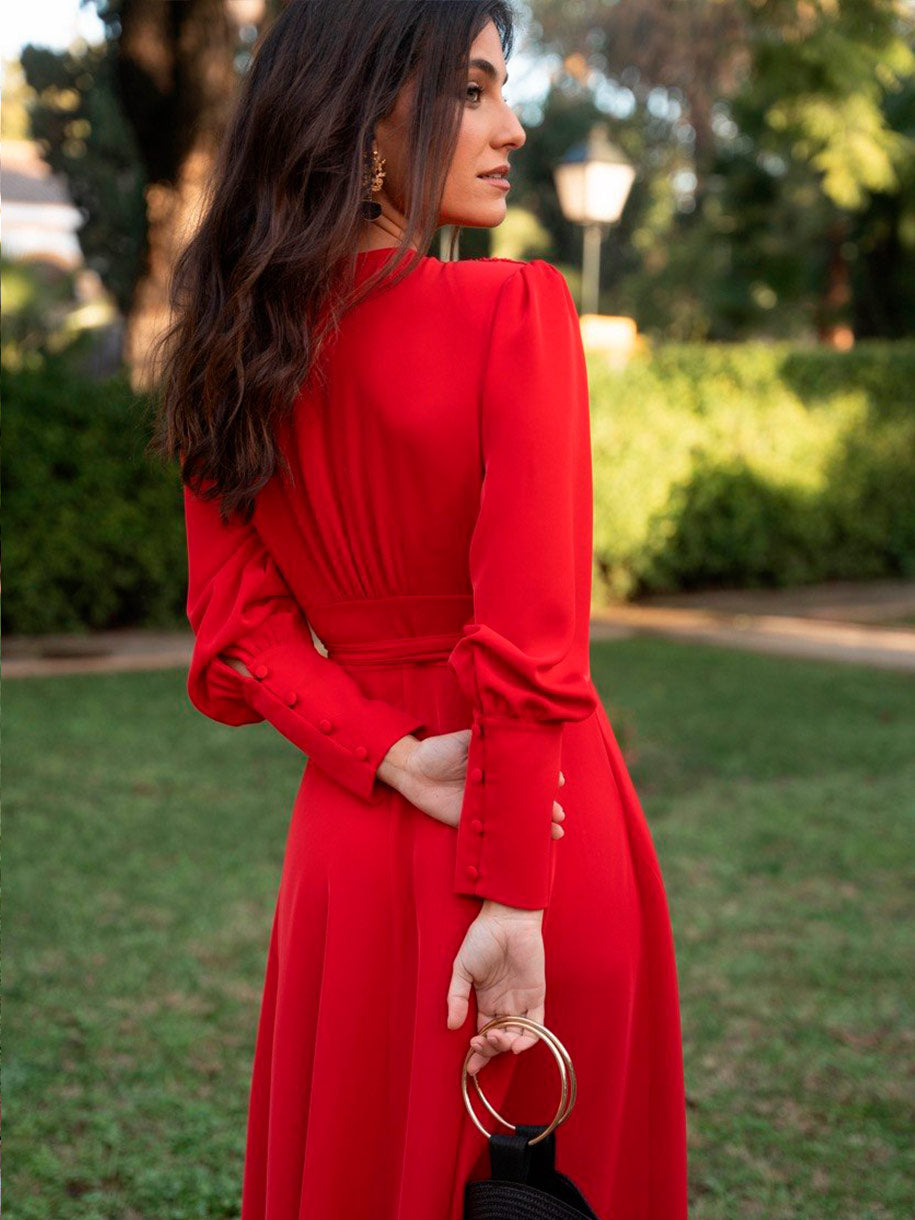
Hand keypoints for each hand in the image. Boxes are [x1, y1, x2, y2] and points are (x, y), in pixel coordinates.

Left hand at [386, 730, 565, 835]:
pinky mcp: (471, 824)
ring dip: (537, 827)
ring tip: (554, 831)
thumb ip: (488, 738)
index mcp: (498, 768)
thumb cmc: (440, 750)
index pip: (527, 775)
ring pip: (516, 820)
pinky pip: (493, 836)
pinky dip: (509, 842)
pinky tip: (526, 846)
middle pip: (527, 801)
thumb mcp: (467, 739)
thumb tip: (512, 728)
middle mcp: (496, 789)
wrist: (412, 769)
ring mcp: (485, 808)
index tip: (559, 781)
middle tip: (558, 814)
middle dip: (547, 808)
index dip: (545, 778)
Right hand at [446, 900, 545, 1075]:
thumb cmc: (482, 939)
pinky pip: (537, 1024)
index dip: (478, 1053)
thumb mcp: (462, 969)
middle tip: (481, 1045)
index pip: (482, 1034)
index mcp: (485, 1000)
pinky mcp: (536, 995)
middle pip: (499, 1039)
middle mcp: (504, 1004)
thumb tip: (452, 1025)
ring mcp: (521, 1000)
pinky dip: (529, 1038)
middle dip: (490, 1050)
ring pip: (517, 1036)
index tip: (470, 1068)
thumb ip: (457, 997)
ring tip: (496, 1041)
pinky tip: (516, 1043)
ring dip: (507, 1046)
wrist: (506, 919)